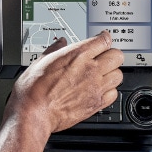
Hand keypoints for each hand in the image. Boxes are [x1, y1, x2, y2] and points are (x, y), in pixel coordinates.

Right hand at [5, 31, 123, 134]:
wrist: (33, 112)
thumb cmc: (33, 89)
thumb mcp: (41, 60)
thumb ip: (55, 49)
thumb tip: (61, 43)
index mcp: (78, 55)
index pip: (104, 40)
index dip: (104, 38)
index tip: (103, 39)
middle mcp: (90, 69)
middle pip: (117, 56)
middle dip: (111, 55)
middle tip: (104, 57)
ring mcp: (95, 87)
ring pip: (118, 75)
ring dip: (111, 73)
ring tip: (102, 75)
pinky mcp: (96, 104)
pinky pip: (114, 94)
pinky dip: (109, 92)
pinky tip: (99, 91)